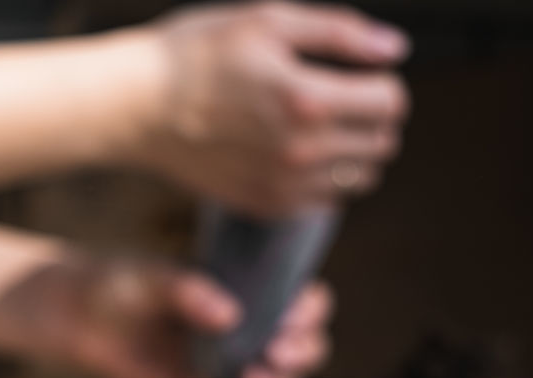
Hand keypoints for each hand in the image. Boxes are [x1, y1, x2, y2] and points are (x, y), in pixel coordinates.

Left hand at [0, 256, 332, 377]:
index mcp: (254, 290)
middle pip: (307, 348)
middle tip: (273, 356)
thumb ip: (188, 290)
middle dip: (301, 357)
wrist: (81, 318)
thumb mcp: (151, 277)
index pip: (306, 301)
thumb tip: (230, 315)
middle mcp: (253, 328)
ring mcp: (231, 363)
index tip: (287, 323)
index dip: (309, 315)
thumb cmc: (123, 282)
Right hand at [129, 1, 409, 216]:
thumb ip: (340, 32)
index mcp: (306, 98)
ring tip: (321, 124)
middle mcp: (302, 150)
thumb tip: (395, 48)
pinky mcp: (269, 205)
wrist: (137, 105)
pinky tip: (297, 150)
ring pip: (362, 176)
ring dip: (355, 150)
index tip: (363, 74)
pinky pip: (328, 200)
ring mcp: (286, 184)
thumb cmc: (197, 52)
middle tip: (344, 97)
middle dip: (375, 117)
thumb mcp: (268, 19)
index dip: (384, 82)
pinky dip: (326, 177)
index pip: (391, 102)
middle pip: (383, 142)